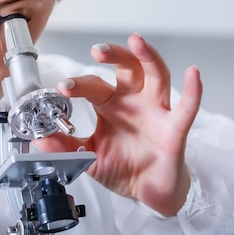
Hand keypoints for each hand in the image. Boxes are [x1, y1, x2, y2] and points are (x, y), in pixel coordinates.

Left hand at [34, 33, 201, 215]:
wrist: (148, 192)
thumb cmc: (123, 167)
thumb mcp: (87, 157)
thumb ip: (65, 148)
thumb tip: (40, 138)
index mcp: (111, 106)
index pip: (94, 86)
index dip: (79, 84)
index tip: (63, 88)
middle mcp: (134, 102)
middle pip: (127, 68)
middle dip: (113, 55)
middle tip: (97, 51)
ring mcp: (156, 112)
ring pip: (156, 76)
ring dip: (147, 57)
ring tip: (136, 42)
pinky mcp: (175, 129)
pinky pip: (187, 108)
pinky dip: (193, 91)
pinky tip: (194, 74)